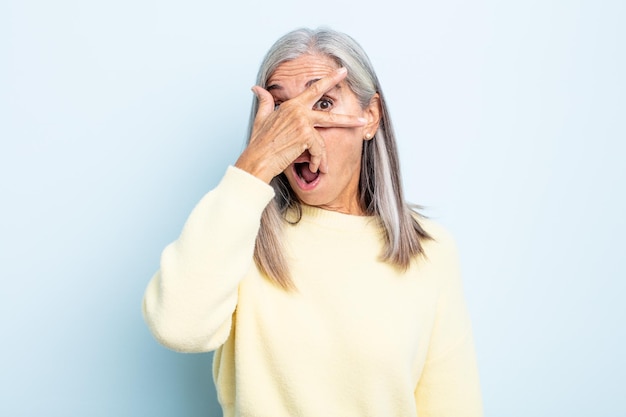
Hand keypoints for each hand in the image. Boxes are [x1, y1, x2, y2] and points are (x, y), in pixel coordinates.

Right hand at [235, 67, 367, 183]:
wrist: (257, 159)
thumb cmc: (259, 142)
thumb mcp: (261, 118)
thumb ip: (264, 102)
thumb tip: (256, 88)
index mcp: (292, 105)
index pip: (314, 90)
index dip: (330, 80)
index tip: (343, 72)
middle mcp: (299, 111)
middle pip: (330, 114)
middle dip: (348, 118)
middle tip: (362, 119)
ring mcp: (303, 123)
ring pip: (323, 140)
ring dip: (323, 157)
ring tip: (322, 167)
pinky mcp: (305, 136)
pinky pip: (318, 150)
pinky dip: (316, 161)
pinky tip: (312, 168)